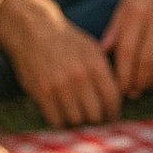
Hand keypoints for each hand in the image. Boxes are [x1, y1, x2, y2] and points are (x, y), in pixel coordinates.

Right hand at [0, 0, 122, 127]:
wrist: (34, 31)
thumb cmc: (67, 42)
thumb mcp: (92, 50)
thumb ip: (104, 72)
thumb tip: (118, 97)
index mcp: (96, 65)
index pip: (112, 99)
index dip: (113, 112)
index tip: (110, 116)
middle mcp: (80, 76)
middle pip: (95, 114)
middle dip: (96, 120)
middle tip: (93, 119)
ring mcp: (59, 85)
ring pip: (75, 120)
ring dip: (77, 121)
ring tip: (77, 116)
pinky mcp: (41, 92)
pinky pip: (55, 120)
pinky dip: (60, 121)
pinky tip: (61, 114)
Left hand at [100, 0, 152, 97]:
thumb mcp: (128, 1)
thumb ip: (116, 28)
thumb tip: (102, 53)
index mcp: (137, 9)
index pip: (128, 51)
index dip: (124, 75)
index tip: (121, 88)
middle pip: (148, 60)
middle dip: (140, 81)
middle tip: (135, 91)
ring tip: (150, 83)